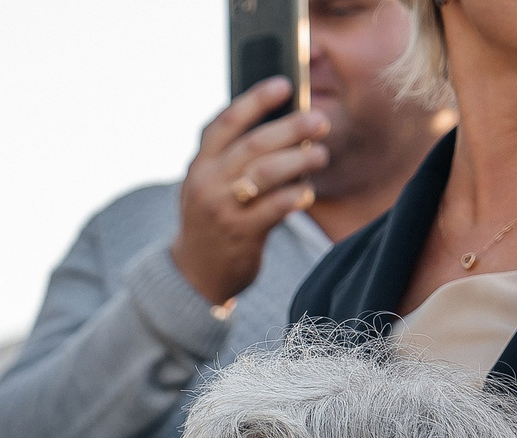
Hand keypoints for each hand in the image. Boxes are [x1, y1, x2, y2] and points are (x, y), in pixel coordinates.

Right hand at [171, 79, 332, 307]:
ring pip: (266, 173)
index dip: (256, 100)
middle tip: (320, 122)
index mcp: (199, 164)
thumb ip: (231, 156)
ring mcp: (222, 209)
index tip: (284, 85)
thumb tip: (281, 120)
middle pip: (254, 144)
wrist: (195, 274)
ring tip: (321, 155)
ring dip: (299, 160)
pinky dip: (295, 196)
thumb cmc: (213, 219)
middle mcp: (207, 183)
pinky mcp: (240, 234)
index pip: (226, 122)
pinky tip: (307, 192)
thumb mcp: (208, 184)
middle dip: (291, 128)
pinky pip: (275, 208)